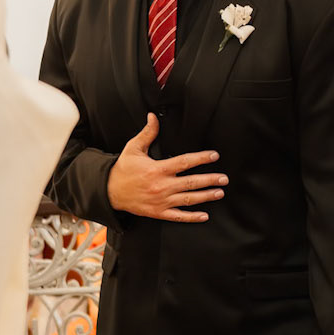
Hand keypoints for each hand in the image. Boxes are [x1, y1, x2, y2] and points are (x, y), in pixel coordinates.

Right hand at [106, 112, 227, 222]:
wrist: (109, 191)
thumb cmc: (123, 169)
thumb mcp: (133, 149)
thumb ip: (147, 133)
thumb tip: (153, 116)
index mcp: (157, 169)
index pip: (184, 162)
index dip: (201, 158)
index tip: (214, 156)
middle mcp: (161, 186)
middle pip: (191, 182)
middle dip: (210, 180)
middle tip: (224, 178)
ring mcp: (161, 201)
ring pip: (188, 199)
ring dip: (206, 196)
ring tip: (219, 192)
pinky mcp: (158, 212)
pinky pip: (178, 216)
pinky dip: (192, 217)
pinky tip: (204, 215)